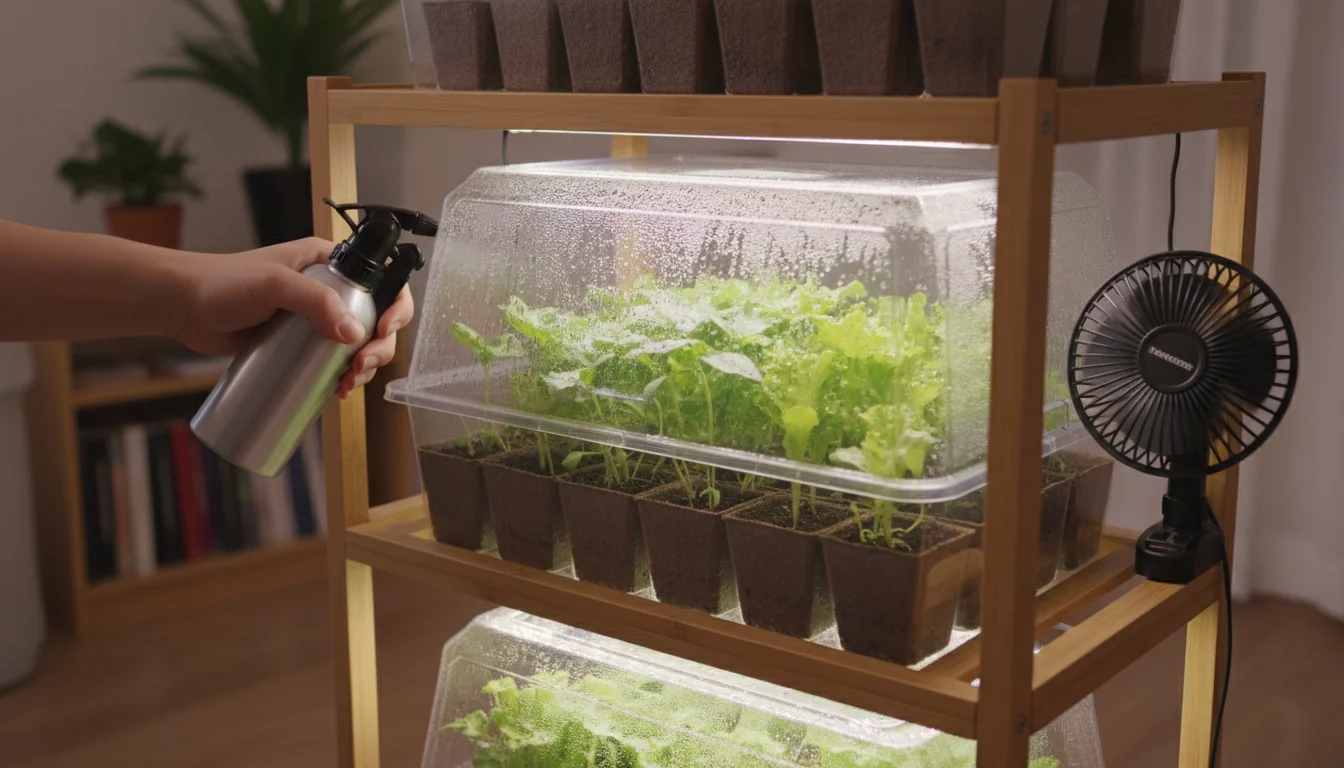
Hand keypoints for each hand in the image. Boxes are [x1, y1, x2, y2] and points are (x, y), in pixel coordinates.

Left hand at [172, 238, 413, 398]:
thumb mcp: (273, 283)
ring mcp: (314, 319)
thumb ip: (314, 301)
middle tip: (360, 367)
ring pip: (358, 345)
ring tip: (347, 384)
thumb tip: (353, 335)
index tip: (383, 331)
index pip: (381, 281)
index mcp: (329, 263)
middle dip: (379, 348)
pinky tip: (339, 391)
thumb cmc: (222, 283)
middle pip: (376, 320)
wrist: (181, 306)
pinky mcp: (299, 345)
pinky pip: (333, 362)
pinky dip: (343, 378)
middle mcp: (328, 290)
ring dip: (365, 367)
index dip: (395, 308)